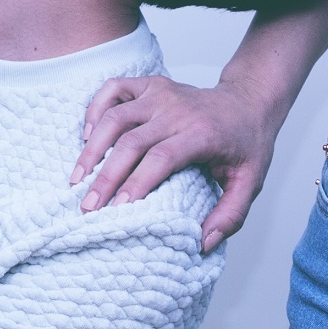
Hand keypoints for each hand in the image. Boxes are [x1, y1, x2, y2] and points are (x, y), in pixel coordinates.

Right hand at [75, 75, 277, 250]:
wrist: (249, 101)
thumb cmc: (247, 145)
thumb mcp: (251, 182)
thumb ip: (231, 215)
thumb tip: (203, 243)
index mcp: (202, 134)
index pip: (162, 158)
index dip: (137, 183)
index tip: (116, 210)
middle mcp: (178, 110)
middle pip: (131, 141)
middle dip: (105, 176)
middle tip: (87, 207)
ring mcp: (161, 94)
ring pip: (116, 117)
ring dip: (92, 148)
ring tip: (77, 179)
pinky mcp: (150, 85)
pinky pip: (114, 89)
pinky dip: (95, 109)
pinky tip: (86, 136)